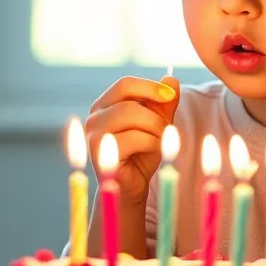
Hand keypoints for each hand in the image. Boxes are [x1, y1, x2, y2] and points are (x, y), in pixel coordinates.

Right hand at [85, 75, 179, 208]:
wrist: (132, 186)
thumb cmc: (142, 153)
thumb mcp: (158, 124)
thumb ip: (164, 103)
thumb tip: (171, 79)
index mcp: (104, 105)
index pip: (125, 84)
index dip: (150, 87)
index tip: (170, 95)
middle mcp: (94, 117)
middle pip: (129, 102)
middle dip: (155, 115)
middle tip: (165, 129)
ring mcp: (94, 135)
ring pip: (131, 115)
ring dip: (154, 128)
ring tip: (159, 142)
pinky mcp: (99, 153)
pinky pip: (133, 137)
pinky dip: (150, 143)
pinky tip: (149, 153)